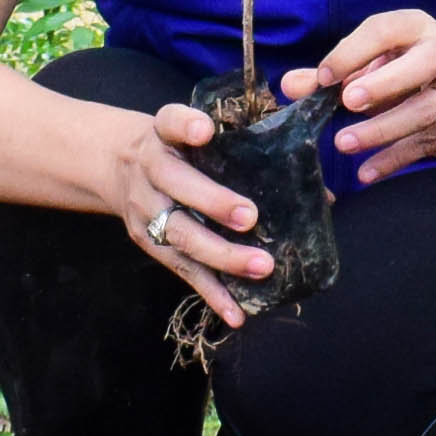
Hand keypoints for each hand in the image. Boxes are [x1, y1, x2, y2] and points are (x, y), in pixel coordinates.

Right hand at [112, 103, 273, 325]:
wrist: (114, 165)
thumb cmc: (176, 148)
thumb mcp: (192, 133)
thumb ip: (246, 151)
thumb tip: (321, 195)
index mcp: (163, 135)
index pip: (170, 122)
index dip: (186, 126)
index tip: (205, 130)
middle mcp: (150, 171)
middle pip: (177, 186)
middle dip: (213, 202)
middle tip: (250, 217)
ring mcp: (146, 211)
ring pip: (181, 236)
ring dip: (221, 255)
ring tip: (261, 267)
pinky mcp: (149, 243)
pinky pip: (182, 271)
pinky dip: (211, 294)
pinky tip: (237, 314)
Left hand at [287, 9, 435, 181]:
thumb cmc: (407, 68)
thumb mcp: (374, 63)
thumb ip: (333, 73)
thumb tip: (289, 85)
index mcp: (417, 27)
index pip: (385, 30)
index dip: (354, 52)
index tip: (324, 77)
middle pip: (423, 65)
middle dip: (385, 83)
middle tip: (347, 101)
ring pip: (428, 109)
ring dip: (384, 128)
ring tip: (345, 143)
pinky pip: (429, 143)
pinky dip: (395, 159)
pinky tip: (367, 172)